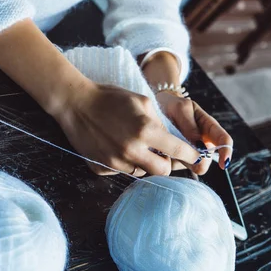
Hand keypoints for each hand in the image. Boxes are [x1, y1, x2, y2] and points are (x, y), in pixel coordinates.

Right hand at [56, 81, 201, 175]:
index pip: (179, 151)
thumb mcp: (142, 101)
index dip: (191, 154)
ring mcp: (115, 162)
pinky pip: (121, 171)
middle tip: (162, 152)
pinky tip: (115, 146)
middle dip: (167, 163)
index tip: (195, 155)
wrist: (75, 103)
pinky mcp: (101, 168)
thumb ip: (160, 123)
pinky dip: (123, 162)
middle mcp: (132, 151)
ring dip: (144, 163)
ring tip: (133, 144)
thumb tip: (171, 141)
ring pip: (141, 173)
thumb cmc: (110, 98)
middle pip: (163, 171)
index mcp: (145, 131)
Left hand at [156, 91, 232, 174]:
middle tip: (178, 149)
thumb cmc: (171, 106)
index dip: (226, 152)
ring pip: (191, 165)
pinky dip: (168, 160)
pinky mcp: (177, 161)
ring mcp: (190, 153)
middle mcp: (202, 143)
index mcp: (209, 127)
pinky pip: (175, 166)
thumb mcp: (181, 109)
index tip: (224, 163)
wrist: (155, 109)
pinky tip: (161, 149)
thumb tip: (200, 147)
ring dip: (179, 159)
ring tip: (165, 143)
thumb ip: (190, 126)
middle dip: (194, 159)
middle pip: (206, 160)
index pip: (224, 140)